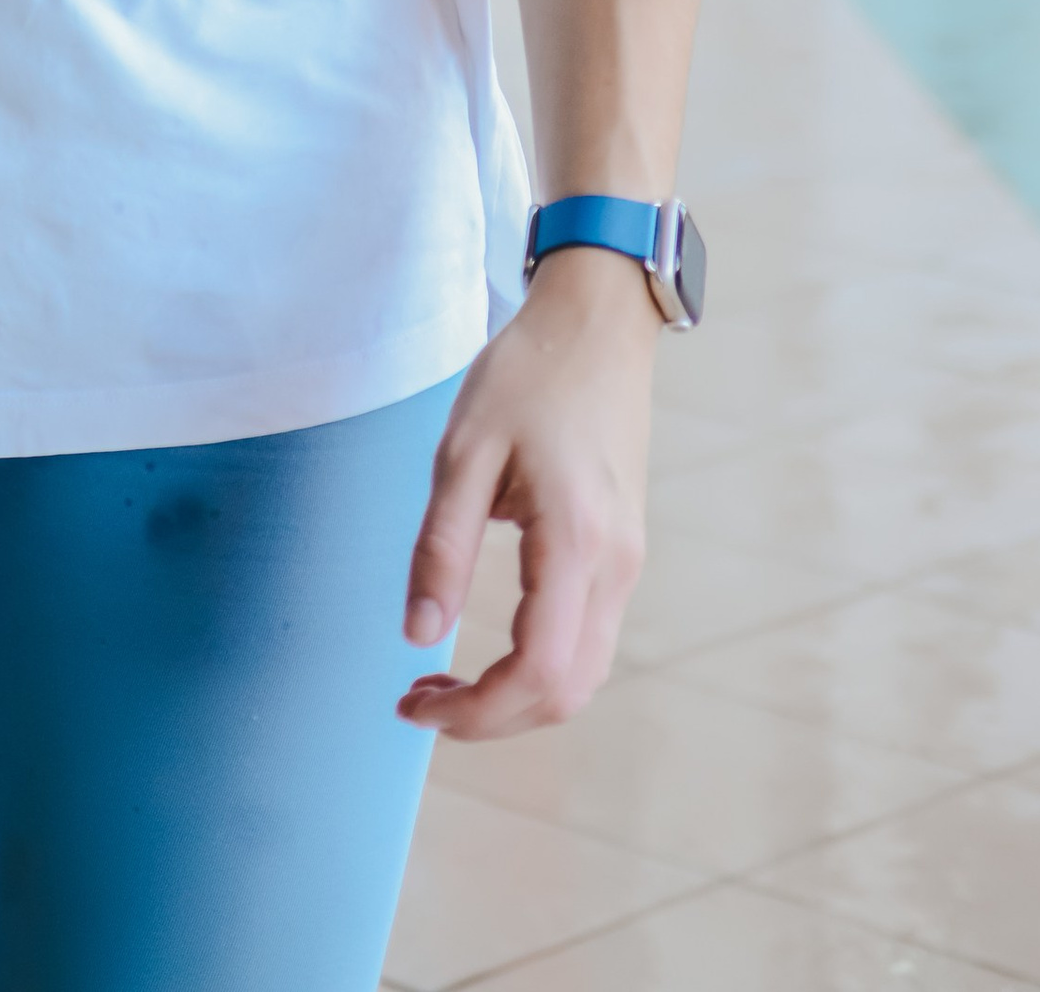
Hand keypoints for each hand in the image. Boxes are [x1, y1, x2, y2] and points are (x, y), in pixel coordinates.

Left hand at [396, 251, 658, 734]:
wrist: (597, 322)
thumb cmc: (527, 374)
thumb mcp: (464, 451)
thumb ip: (442, 548)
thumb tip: (417, 636)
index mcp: (575, 540)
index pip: (536, 671)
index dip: (474, 711)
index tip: (411, 702)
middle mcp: (616, 564)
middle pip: (565, 692)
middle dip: (491, 718)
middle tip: (419, 698)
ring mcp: (628, 561)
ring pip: (583, 675)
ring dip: (516, 697)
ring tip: (443, 678)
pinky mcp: (623, 550)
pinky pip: (589, 640)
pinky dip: (539, 666)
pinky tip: (489, 645)